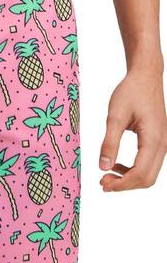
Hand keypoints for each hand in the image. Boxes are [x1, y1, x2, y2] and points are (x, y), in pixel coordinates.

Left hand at [99, 69, 166, 190]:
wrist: (145, 77)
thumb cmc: (130, 92)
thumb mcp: (115, 116)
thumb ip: (109, 142)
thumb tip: (102, 167)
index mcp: (153, 139)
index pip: (140, 173)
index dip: (121, 184)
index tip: (102, 184)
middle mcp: (163, 145)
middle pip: (147, 179)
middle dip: (125, 185)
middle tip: (102, 183)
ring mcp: (163, 144)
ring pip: (149, 174)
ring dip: (128, 179)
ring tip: (107, 175)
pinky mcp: (158, 142)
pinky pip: (149, 164)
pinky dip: (133, 170)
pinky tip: (116, 164)